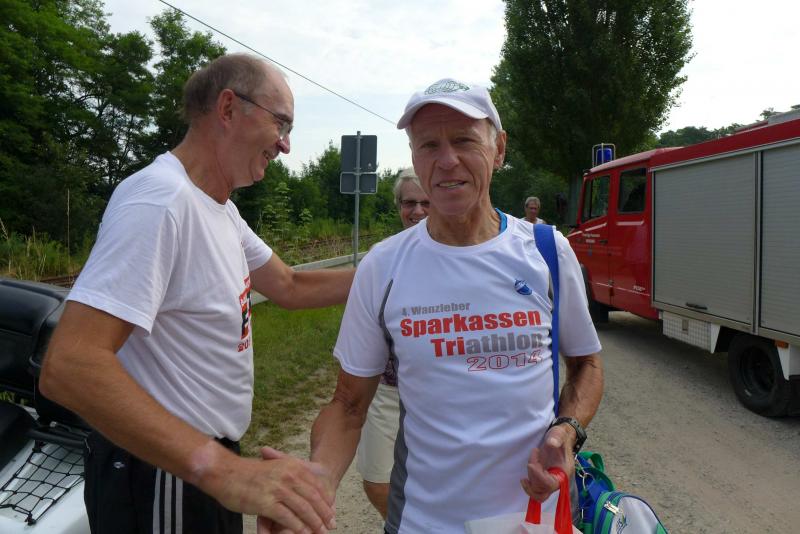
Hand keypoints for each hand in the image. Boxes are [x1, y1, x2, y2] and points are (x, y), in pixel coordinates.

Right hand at [197, 442, 335, 533]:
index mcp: (292, 466)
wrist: (225, 471)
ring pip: (303, 509)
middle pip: (313, 498)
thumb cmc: (248, 472)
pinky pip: (287, 517)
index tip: (332, 512)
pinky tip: (303, 533)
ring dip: (314, 523)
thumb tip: (306, 487)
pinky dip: (297, 527)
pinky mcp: (266, 502)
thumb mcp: (275, 466)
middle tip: (331, 525)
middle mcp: (288, 476)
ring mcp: (278, 489)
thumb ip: (291, 474)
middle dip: (323, 514)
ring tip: (320, 532)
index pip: (316, 486)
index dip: (325, 501)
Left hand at [520, 425, 574, 501]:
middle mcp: (558, 481)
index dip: (539, 477)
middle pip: (543, 491)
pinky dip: (529, 485)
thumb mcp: (559, 433)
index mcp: (564, 473)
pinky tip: (526, 474)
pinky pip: (535, 490)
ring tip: (532, 461)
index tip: (532, 465)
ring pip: (537, 492)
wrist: (559, 438)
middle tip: (533, 461)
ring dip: (530, 480)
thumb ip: (557, 438)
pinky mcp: (543, 481)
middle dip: (534, 478)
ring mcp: (550, 482)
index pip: (551, 484)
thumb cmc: (560, 437)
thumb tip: (552, 443)